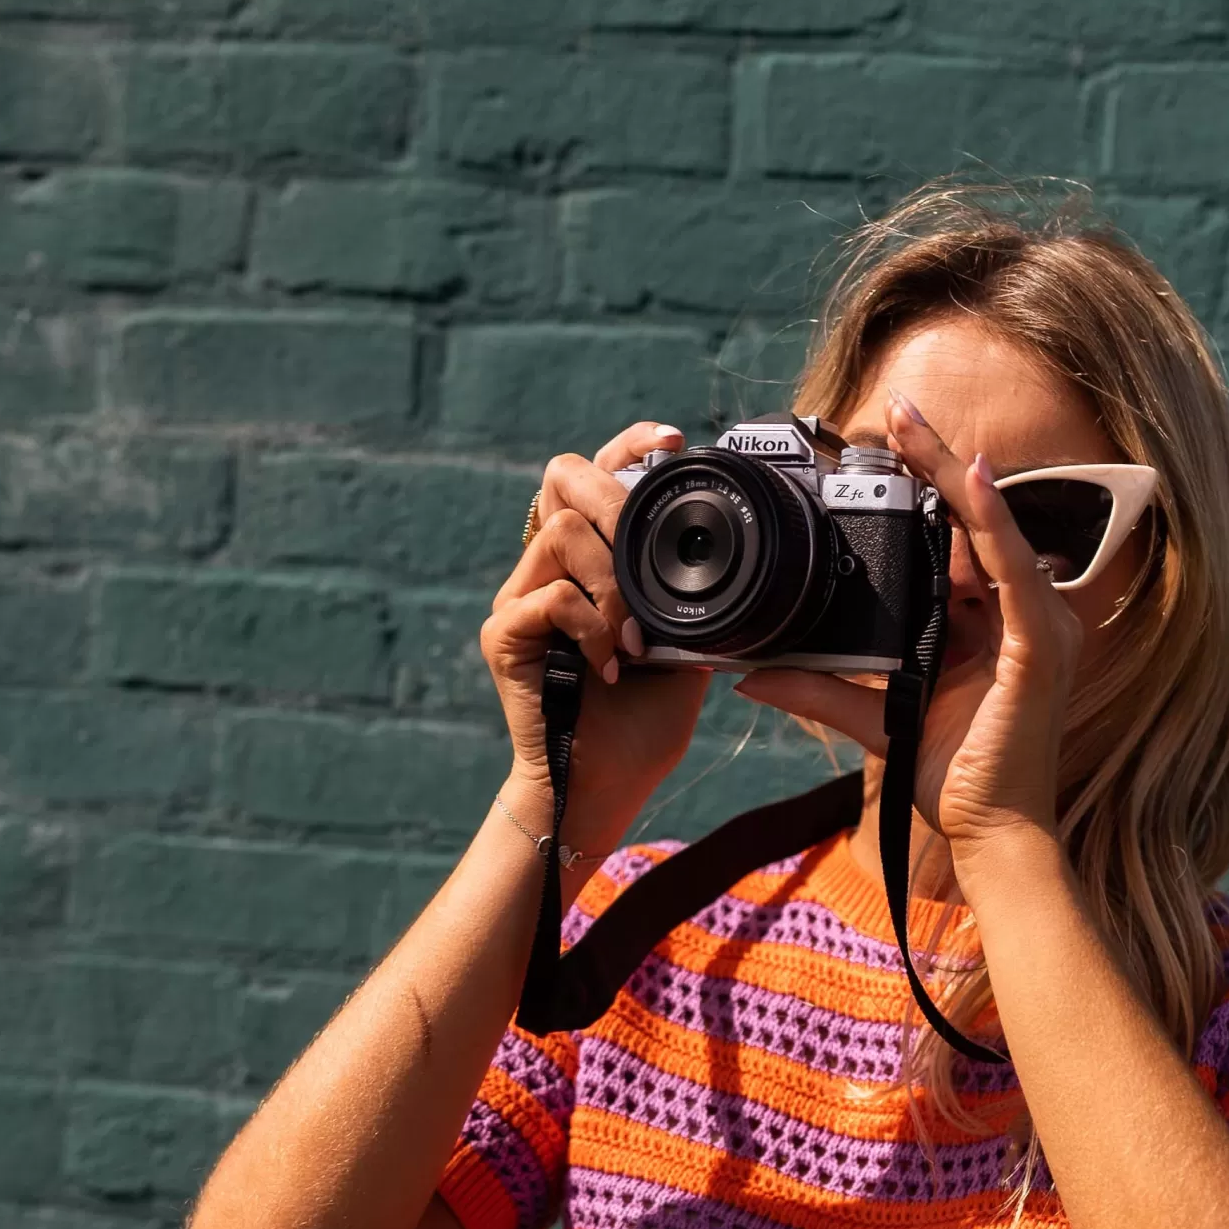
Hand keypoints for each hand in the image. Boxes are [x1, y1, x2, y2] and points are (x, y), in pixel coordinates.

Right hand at [480, 421, 708, 856]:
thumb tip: (727, 555)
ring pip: (562, 533)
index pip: (596, 478)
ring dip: (613, 581)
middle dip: (613, 499)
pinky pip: (551, 595)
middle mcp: (546, 570)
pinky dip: (592, 625)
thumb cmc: (641, 727)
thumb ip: (690, 600)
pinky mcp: (502, 634)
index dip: (628, 446)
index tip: (671, 440)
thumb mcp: (686, 651)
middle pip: (562, 478)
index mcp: (588, 565)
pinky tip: (609, 666)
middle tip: (645, 552)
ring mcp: (519, 599)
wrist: (605, 788)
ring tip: (633, 638)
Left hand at [735, 390, 1079, 858]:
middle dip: (937, 462)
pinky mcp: (1041, 649)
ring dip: (956, 473)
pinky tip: (968, 482)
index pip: (962, 539)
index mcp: (993, 624)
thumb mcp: (874, 719)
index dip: (928, 488)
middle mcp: (1022, 616)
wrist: (988, 837)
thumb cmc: (949, 779)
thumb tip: (750, 671)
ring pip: (995, 529)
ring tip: (914, 425)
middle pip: (979, 520)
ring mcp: (1039, 629)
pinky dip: (992, 523)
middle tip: (894, 409)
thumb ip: (819, 689)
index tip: (883, 447)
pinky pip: (1014, 572)